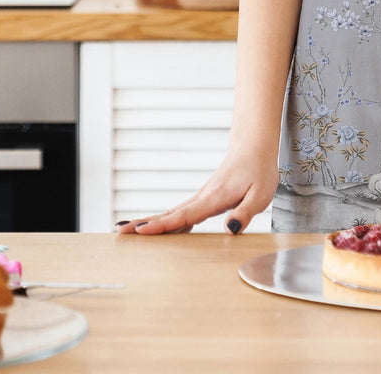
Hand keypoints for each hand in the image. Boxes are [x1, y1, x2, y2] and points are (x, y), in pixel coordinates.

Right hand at [115, 145, 278, 235]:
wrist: (255, 148)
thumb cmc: (259, 170)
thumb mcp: (260, 195)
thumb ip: (245, 213)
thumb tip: (229, 230)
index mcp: (215, 197)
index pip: (185, 214)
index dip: (163, 225)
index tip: (141, 231)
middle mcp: (203, 196)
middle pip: (170, 213)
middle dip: (144, 223)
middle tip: (120, 232)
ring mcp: (201, 196)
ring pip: (172, 211)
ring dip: (150, 221)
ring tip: (127, 231)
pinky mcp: (203, 198)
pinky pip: (180, 211)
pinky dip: (164, 219)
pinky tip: (155, 228)